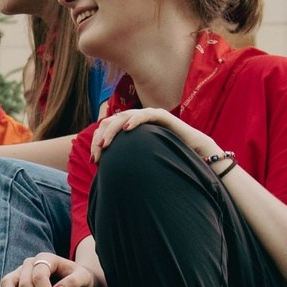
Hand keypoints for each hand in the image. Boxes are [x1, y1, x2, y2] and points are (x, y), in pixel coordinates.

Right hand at [0, 251, 91, 286]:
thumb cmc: (79, 278)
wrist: (74, 280)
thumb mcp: (83, 278)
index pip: (39, 276)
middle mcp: (29, 263)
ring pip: (6, 283)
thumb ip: (73, 282)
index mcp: (45, 258)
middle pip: (24, 283)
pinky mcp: (13, 282)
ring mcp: (19, 272)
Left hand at [91, 107, 217, 161]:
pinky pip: (145, 114)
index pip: (106, 129)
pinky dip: (134, 120)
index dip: (97, 142)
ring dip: (112, 130)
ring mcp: (148, 115)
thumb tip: (105, 173)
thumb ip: (125, 161)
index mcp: (129, 128)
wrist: (193, 154)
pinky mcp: (162, 115)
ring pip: (123, 116)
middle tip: (97, 155)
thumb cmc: (166, 158)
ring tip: (105, 144)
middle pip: (110, 122)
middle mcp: (136, 119)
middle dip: (100, 138)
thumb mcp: (140, 160)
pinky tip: (127, 129)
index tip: (93, 160)